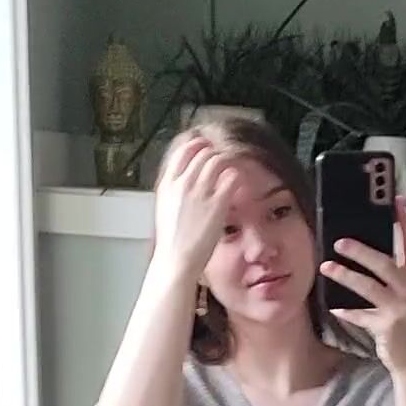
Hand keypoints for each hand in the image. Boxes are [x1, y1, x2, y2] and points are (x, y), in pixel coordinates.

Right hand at [152, 132, 242, 282]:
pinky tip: (239, 183)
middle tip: (224, 160)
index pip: (184, 151)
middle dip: (215, 153)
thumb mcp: (165, 209)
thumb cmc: (172, 242)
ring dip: (228, 162)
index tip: (206, 148)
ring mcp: (200, 192)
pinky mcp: (218, 203)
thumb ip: (174, 191)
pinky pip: (232, 177)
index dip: (197, 146)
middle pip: (203, 152)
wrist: (176, 260)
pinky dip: (237, 176)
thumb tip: (183, 181)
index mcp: (168, 183)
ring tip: (233, 170)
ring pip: (218, 160)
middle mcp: (183, 183)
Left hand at [320, 197, 405, 375]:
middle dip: (361, 251)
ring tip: (327, 267)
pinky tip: (334, 307)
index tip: (395, 203)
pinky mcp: (387, 326)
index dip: (403, 223)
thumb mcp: (404, 297)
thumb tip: (364, 255)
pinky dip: (347, 311)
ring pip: (369, 287)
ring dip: (345, 275)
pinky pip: (361, 316)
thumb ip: (390, 278)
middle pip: (385, 264)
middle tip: (340, 242)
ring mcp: (399, 309)